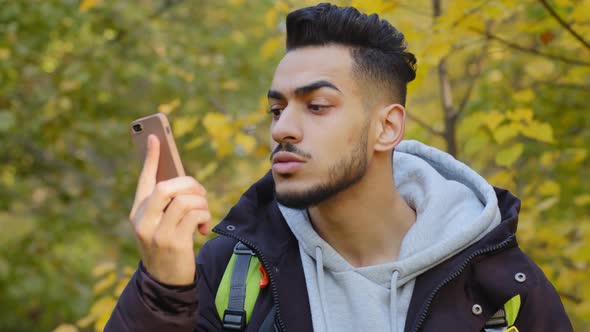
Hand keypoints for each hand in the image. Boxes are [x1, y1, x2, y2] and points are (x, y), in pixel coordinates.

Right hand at [129, 135, 210, 284]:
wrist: (165, 281)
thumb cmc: (167, 245)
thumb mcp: (161, 223)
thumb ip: (167, 203)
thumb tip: (183, 179)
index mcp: (137, 212)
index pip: (144, 180)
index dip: (150, 158)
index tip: (155, 137)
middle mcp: (142, 220)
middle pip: (167, 187)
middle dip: (190, 184)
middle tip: (201, 194)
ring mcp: (156, 232)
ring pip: (185, 200)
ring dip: (202, 203)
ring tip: (203, 214)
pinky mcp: (173, 242)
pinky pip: (195, 215)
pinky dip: (205, 217)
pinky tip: (203, 229)